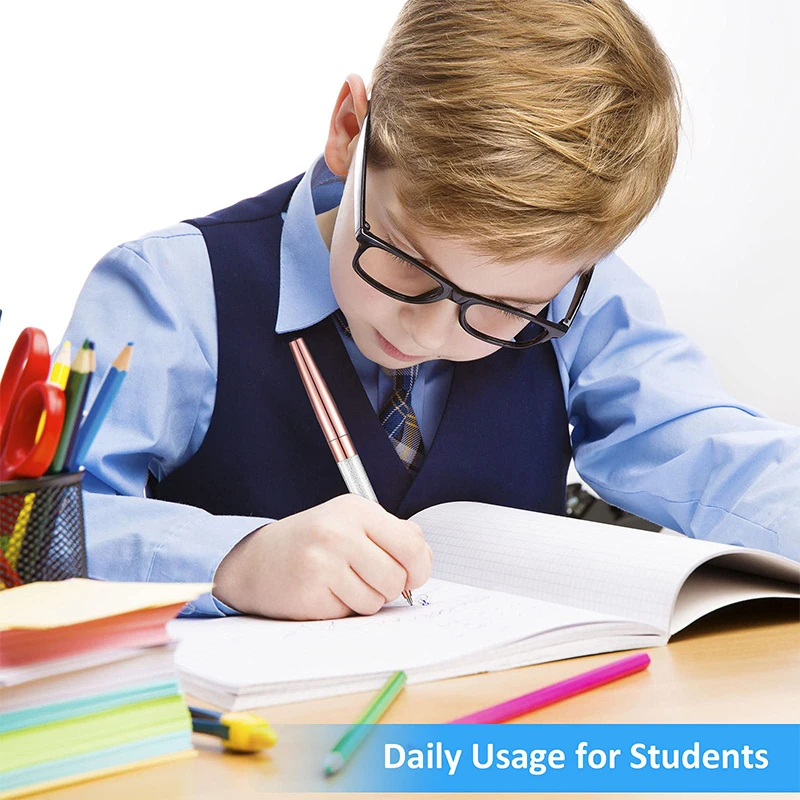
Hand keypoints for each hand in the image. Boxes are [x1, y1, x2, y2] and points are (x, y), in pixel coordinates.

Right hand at [213, 494, 432, 619]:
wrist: (257, 561)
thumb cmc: (314, 544)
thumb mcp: (352, 524)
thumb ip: (392, 537)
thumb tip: (424, 563)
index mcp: (357, 510)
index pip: (412, 544)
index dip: (420, 568)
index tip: (412, 575)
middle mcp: (340, 531)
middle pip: (398, 577)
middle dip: (391, 587)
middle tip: (369, 580)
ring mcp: (324, 560)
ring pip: (378, 599)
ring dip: (367, 600)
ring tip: (343, 583)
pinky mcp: (311, 590)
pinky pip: (353, 613)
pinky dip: (346, 609)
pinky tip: (326, 592)